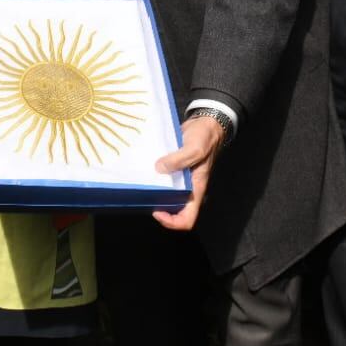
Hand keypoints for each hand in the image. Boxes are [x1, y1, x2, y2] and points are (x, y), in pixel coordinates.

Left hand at [152, 113, 225, 230]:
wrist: (205, 124)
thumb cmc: (205, 138)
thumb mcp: (194, 148)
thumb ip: (178, 160)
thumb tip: (158, 168)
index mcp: (196, 189)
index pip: (187, 219)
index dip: (172, 222)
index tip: (157, 211)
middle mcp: (187, 188)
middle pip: (174, 210)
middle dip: (159, 209)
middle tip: (144, 197)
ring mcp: (179, 179)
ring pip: (166, 195)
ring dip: (154, 193)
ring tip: (140, 185)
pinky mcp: (172, 169)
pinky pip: (162, 179)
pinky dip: (153, 178)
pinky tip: (142, 171)